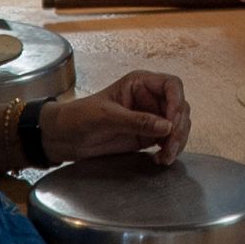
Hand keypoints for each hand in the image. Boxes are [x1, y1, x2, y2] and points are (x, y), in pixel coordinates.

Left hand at [47, 70, 192, 165]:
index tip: (173, 122)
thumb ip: (137, 121)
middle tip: (169, 147)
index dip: (177, 101)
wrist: (64, 138)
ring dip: (177, 142)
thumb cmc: (79, 117)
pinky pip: (168, 140)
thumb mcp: (107, 116)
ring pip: (177, 125)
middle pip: (179, 107)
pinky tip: (160, 159)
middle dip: (179, 127)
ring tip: (164, 158)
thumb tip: (167, 126)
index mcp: (140, 84)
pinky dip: (170, 150)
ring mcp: (150, 117)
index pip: (171, 85)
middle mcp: (149, 98)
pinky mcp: (147, 136)